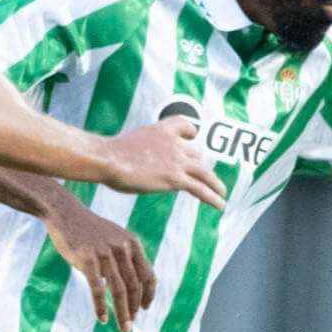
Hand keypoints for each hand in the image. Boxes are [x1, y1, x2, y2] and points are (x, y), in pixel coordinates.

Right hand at [46, 196, 154, 329]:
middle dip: (134, 308)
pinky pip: (98, 289)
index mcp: (132, 243)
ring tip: (124, 328)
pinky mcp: (86, 260)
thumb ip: (126, 256)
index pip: (147, 274)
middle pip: (134, 285)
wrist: (65, 213)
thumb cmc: (89, 229)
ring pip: (119, 290)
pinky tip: (103, 319)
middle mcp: (121, 248)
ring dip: (123, 312)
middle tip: (130, 325)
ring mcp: (104, 254)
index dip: (148, 294)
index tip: (144, 308)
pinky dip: (101, 307)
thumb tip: (133, 282)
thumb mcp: (114, 237)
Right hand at [101, 115, 224, 205]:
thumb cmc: (109, 155)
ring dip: (215, 184)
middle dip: (196, 167)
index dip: (190, 134)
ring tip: (222, 194)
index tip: (191, 138)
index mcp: (162, 130)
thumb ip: (140, 152)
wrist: (109, 159)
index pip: (186, 126)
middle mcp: (174, 143)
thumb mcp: (128, 145)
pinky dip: (212, 197)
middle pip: (195, 155)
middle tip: (200, 178)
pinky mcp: (176, 178)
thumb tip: (134, 164)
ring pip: (204, 172)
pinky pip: (200, 188)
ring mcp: (177, 160)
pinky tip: (220, 205)